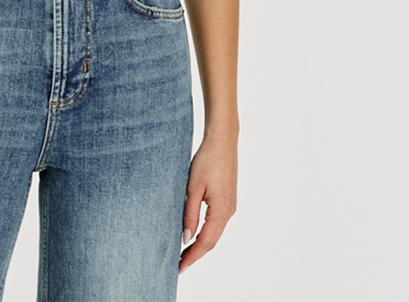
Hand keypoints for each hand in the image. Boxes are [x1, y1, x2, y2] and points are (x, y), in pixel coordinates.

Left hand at [179, 133, 237, 272]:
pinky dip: (206, 232)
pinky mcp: (228, 199)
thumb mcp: (193, 187)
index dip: (192, 257)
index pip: (205, 242)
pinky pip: (217, 222)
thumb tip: (186, 238)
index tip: (179, 267)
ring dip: (201, 244)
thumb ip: (190, 214)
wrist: (223, 141)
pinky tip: (195, 233)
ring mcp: (230, 206)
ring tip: (184, 252)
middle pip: (211, 241)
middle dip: (195, 254)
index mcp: (221, 211)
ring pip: (215, 232)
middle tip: (179, 264)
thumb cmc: (207, 160)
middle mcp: (229, 211)